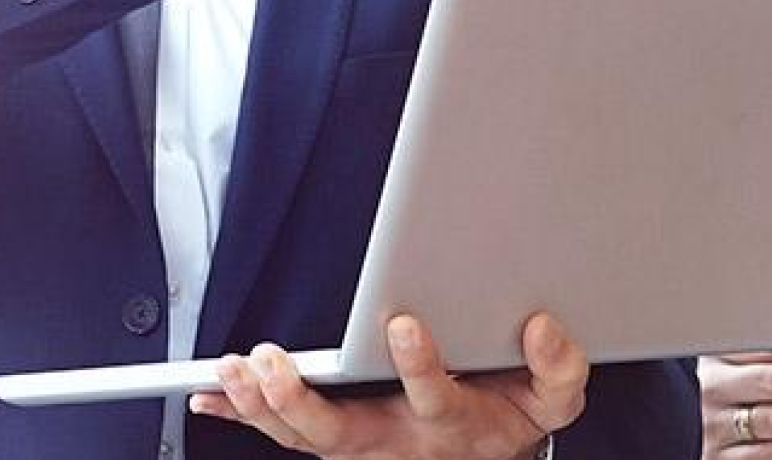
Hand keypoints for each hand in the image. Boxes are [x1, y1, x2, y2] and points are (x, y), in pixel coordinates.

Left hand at [188, 312, 587, 459]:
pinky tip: (212, 394)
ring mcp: (363, 447)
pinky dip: (245, 415)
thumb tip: (544, 327)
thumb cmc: (511, 412)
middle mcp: (398, 442)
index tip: (403, 324)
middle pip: (342, 435)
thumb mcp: (552, 399)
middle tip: (274, 365)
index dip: (419, 366)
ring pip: (304, 440)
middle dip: (303, 403)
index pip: (435, 396)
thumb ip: (559, 367)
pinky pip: (286, 434)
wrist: (489, 455)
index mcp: (452, 422)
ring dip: (263, 408)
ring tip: (236, 371)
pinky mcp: (338, 441)